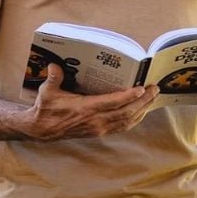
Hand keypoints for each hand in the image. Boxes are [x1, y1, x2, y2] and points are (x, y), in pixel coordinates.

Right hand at [23, 63, 157, 140]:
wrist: (42, 130)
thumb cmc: (46, 108)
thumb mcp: (47, 91)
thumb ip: (53, 78)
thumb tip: (55, 65)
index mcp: (85, 109)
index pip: (112, 103)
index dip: (128, 96)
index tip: (141, 88)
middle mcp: (95, 121)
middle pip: (125, 112)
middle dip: (143, 101)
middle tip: (154, 89)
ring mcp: (99, 128)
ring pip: (126, 121)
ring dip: (142, 110)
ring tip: (152, 98)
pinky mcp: (99, 132)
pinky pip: (122, 127)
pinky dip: (134, 119)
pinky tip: (141, 111)